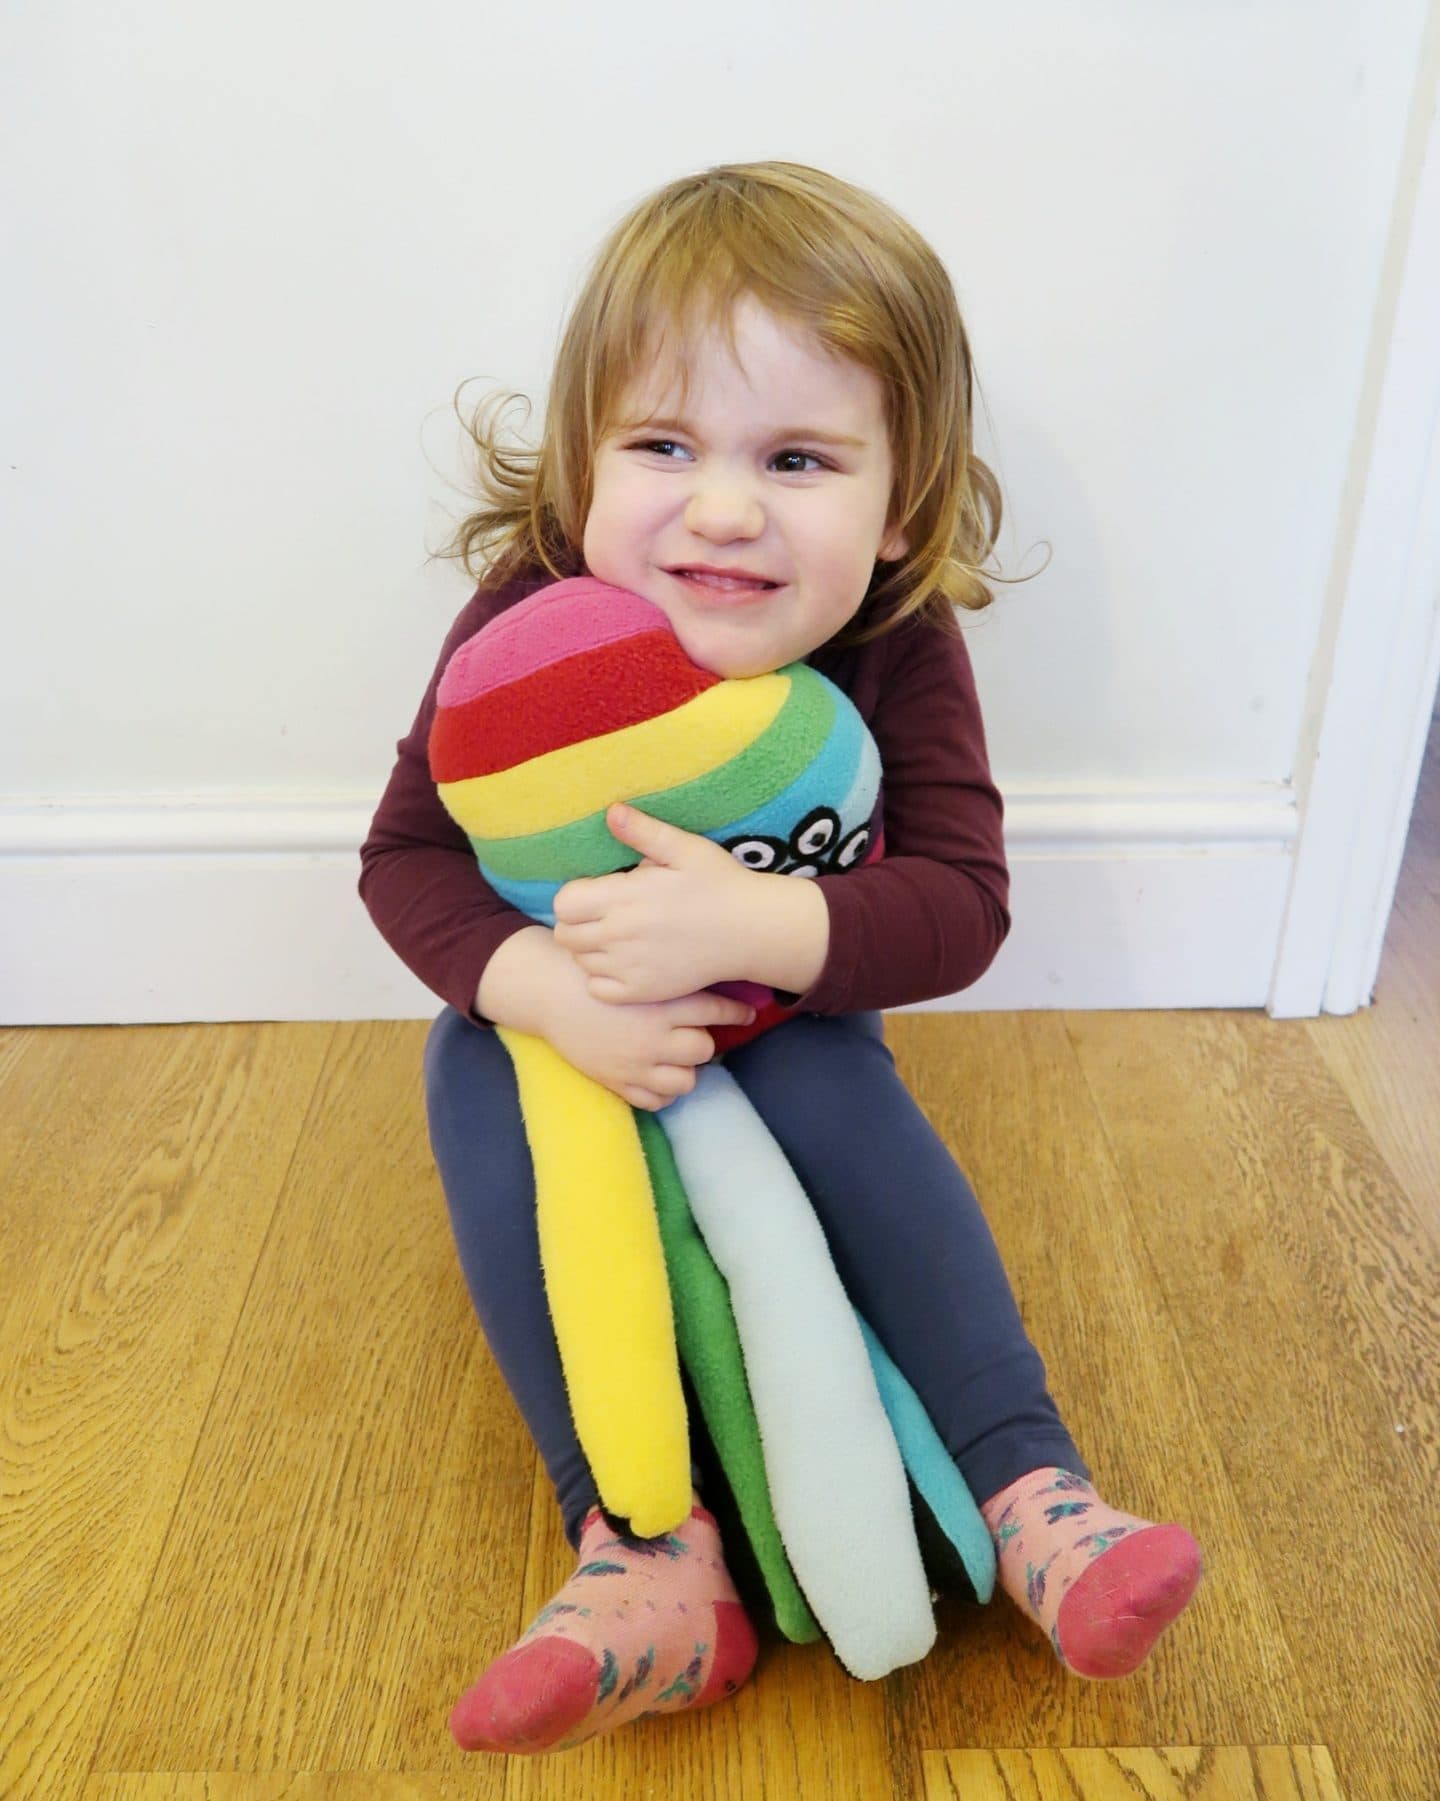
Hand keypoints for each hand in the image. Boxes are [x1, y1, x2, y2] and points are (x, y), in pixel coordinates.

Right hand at [538, 942, 754, 1110]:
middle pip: (703, 1049)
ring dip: (686, 1070)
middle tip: (695, 1033)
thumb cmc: (594, 969)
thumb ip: (670, 970)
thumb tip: (710, 963)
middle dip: (702, 1041)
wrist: (550, 993)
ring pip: (685, 1081)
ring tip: (677, 1058)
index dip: (736, 1012)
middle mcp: (654, 1037)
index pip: (714, 1011)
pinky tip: (658, 1075)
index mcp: (661, 1004)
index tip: (748, 1012)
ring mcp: (637, 1065)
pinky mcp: (619, 1083)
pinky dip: (663, 1092)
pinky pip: (656, 1100)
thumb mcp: (635, 963)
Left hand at [553, 804, 758, 1003]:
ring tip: (617, 935)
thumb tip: (611, 811)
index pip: (564, 904)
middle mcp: (620, 936)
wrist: (752, 931)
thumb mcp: (685, 848)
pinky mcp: (642, 991)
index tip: (597, 891)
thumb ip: (643, 831)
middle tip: (605, 913)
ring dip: (590, 949)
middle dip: (577, 922)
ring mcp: (630, 967)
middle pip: (565, 935)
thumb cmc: (719, 883)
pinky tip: (624, 961)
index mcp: (625, 897)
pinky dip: (603, 977)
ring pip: (580, 961)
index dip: (575, 896)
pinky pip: (598, 989)